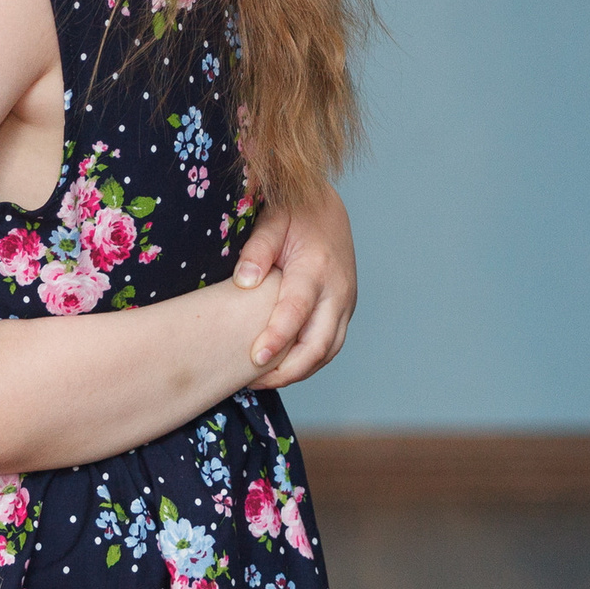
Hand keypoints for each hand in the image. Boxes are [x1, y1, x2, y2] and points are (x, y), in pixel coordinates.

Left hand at [233, 181, 355, 386]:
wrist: (328, 208)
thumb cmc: (294, 213)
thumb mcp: (272, 221)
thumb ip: (257, 251)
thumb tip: (243, 282)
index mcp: (316, 268)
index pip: (297, 311)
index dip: (277, 338)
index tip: (254, 358)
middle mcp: (337, 290)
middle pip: (318, 344)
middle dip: (288, 371)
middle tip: (252, 380)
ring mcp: (345, 303)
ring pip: (328, 351)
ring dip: (298, 371)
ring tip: (261, 380)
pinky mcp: (345, 310)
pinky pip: (331, 345)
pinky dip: (309, 362)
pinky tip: (281, 367)